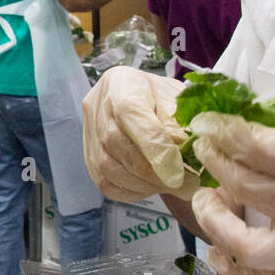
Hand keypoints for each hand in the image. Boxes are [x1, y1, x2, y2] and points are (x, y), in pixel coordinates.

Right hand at [82, 66, 198, 202]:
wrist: (142, 98)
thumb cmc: (162, 97)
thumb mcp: (179, 100)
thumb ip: (179, 122)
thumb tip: (184, 153)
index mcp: (122, 83)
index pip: (130, 113)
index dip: (154, 146)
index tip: (178, 171)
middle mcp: (98, 106)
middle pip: (116, 143)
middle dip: (153, 171)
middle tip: (185, 185)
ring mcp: (89, 132)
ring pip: (108, 168)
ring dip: (144, 184)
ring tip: (173, 187)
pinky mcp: (89, 157)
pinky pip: (106, 183)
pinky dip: (133, 191)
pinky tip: (154, 187)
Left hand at [188, 112, 274, 274]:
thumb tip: (229, 130)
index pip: (262, 148)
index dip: (225, 133)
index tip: (207, 124)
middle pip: (248, 190)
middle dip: (216, 166)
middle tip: (206, 154)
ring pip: (248, 248)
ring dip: (216, 221)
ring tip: (208, 201)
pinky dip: (232, 273)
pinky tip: (219, 250)